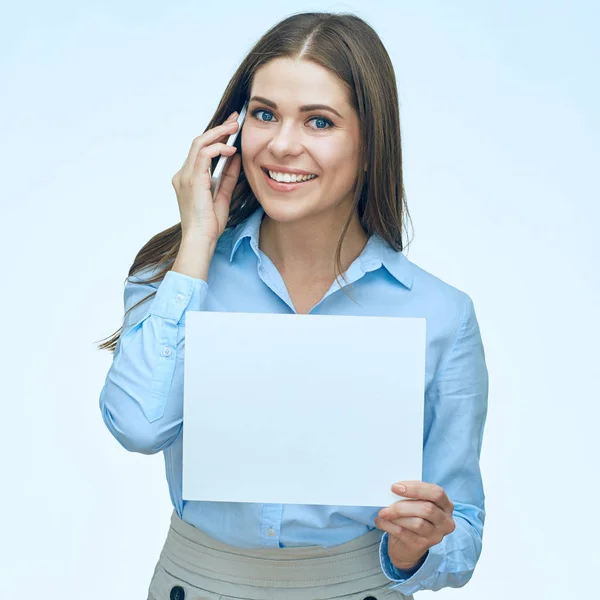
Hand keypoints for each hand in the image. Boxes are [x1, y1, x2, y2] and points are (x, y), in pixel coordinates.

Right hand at [171, 111, 241, 241]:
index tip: (231, 128)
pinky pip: (204, 155)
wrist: (201, 239)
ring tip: (235, 128)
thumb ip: (227, 177)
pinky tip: (232, 149)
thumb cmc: (210, 224)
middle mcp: (183, 174)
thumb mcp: (222, 196)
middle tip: (234, 120)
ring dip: (219, 133)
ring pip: (199, 143)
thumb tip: (236, 158)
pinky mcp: (192, 180)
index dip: (216, 136)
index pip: (201, 150)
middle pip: (199, 141)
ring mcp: (185, 176)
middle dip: (218, 128)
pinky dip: (218, 148)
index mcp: (188, 178)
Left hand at [374, 481, 455, 570]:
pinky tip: (381, 522)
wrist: (408, 546)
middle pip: (427, 509)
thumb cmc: (412, 517)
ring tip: (382, 513)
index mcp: (446, 505)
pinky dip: (389, 526)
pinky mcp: (422, 546)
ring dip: (396, 516)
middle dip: (404, 505)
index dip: (416, 489)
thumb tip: (394, 487)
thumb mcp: (416, 503)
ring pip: (417, 523)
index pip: (436, 493)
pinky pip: (404, 533)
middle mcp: (445, 521)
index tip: (395, 487)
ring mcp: (435, 535)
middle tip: (386, 504)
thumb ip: (411, 495)